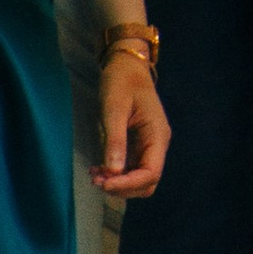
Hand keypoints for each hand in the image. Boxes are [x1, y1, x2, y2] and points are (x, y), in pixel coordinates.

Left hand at [94, 47, 168, 200]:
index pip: (150, 173)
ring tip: (95, 175)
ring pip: (139, 179)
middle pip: (147, 182)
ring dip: (118, 183)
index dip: (128, 184)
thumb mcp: (114, 109)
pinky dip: (115, 174)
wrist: (126, 66)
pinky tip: (98, 170)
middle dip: (123, 187)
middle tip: (97, 181)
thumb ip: (115, 140)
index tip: (104, 183)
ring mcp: (148, 146)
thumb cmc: (121, 82)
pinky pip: (130, 169)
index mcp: (157, 136)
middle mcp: (157, 144)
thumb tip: (113, 171)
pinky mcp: (138, 146)